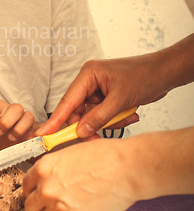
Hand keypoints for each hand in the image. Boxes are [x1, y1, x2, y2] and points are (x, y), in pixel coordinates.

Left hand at [0, 100, 43, 149]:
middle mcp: (12, 110)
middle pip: (13, 108)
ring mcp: (25, 119)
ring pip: (27, 115)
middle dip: (5, 120)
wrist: (8, 144)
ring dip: (19, 127)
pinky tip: (27, 139)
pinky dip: (34, 132)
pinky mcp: (35, 128)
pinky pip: (38, 127)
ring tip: (10, 137)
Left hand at [22, 139, 137, 210]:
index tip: (41, 194)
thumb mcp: (68, 153)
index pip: (25, 186)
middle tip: (54, 204)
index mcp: (43, 168)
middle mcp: (47, 188)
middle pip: (30, 207)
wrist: (126, 168)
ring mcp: (59, 207)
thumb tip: (46, 179)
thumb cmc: (103, 156)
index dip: (34, 191)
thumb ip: (53, 168)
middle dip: (41, 206)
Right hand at [38, 55, 168, 138]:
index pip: (67, 100)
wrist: (166, 72)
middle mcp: (90, 81)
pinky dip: (115, 119)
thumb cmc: (144, 76)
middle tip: (96, 138)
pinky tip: (130, 114)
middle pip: (79, 111)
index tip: (45, 133)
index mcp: (88, 74)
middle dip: (90, 125)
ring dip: (108, 122)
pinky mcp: (107, 97)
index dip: (56, 119)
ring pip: (92, 115)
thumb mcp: (120, 100)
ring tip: (127, 116)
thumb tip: (82, 131)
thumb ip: (99, 117)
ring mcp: (98, 89)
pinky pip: (103, 115)